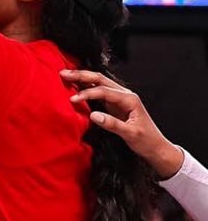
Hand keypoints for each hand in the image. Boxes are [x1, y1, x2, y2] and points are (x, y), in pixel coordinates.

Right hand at [62, 69, 182, 177]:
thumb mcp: (131, 134)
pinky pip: (98, 91)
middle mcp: (125, 95)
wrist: (156, 147)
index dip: (87, 93)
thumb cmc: (147, 141)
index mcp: (130, 99)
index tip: (73, 99)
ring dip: (82, 78)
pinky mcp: (114, 104)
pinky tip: (75, 86)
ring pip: (99, 82)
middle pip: (100, 79)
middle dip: (81, 75)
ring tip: (66, 75)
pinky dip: (85, 87)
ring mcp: (119, 98)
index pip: (104, 91)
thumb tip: (93, 115)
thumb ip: (112, 124)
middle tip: (63, 73)